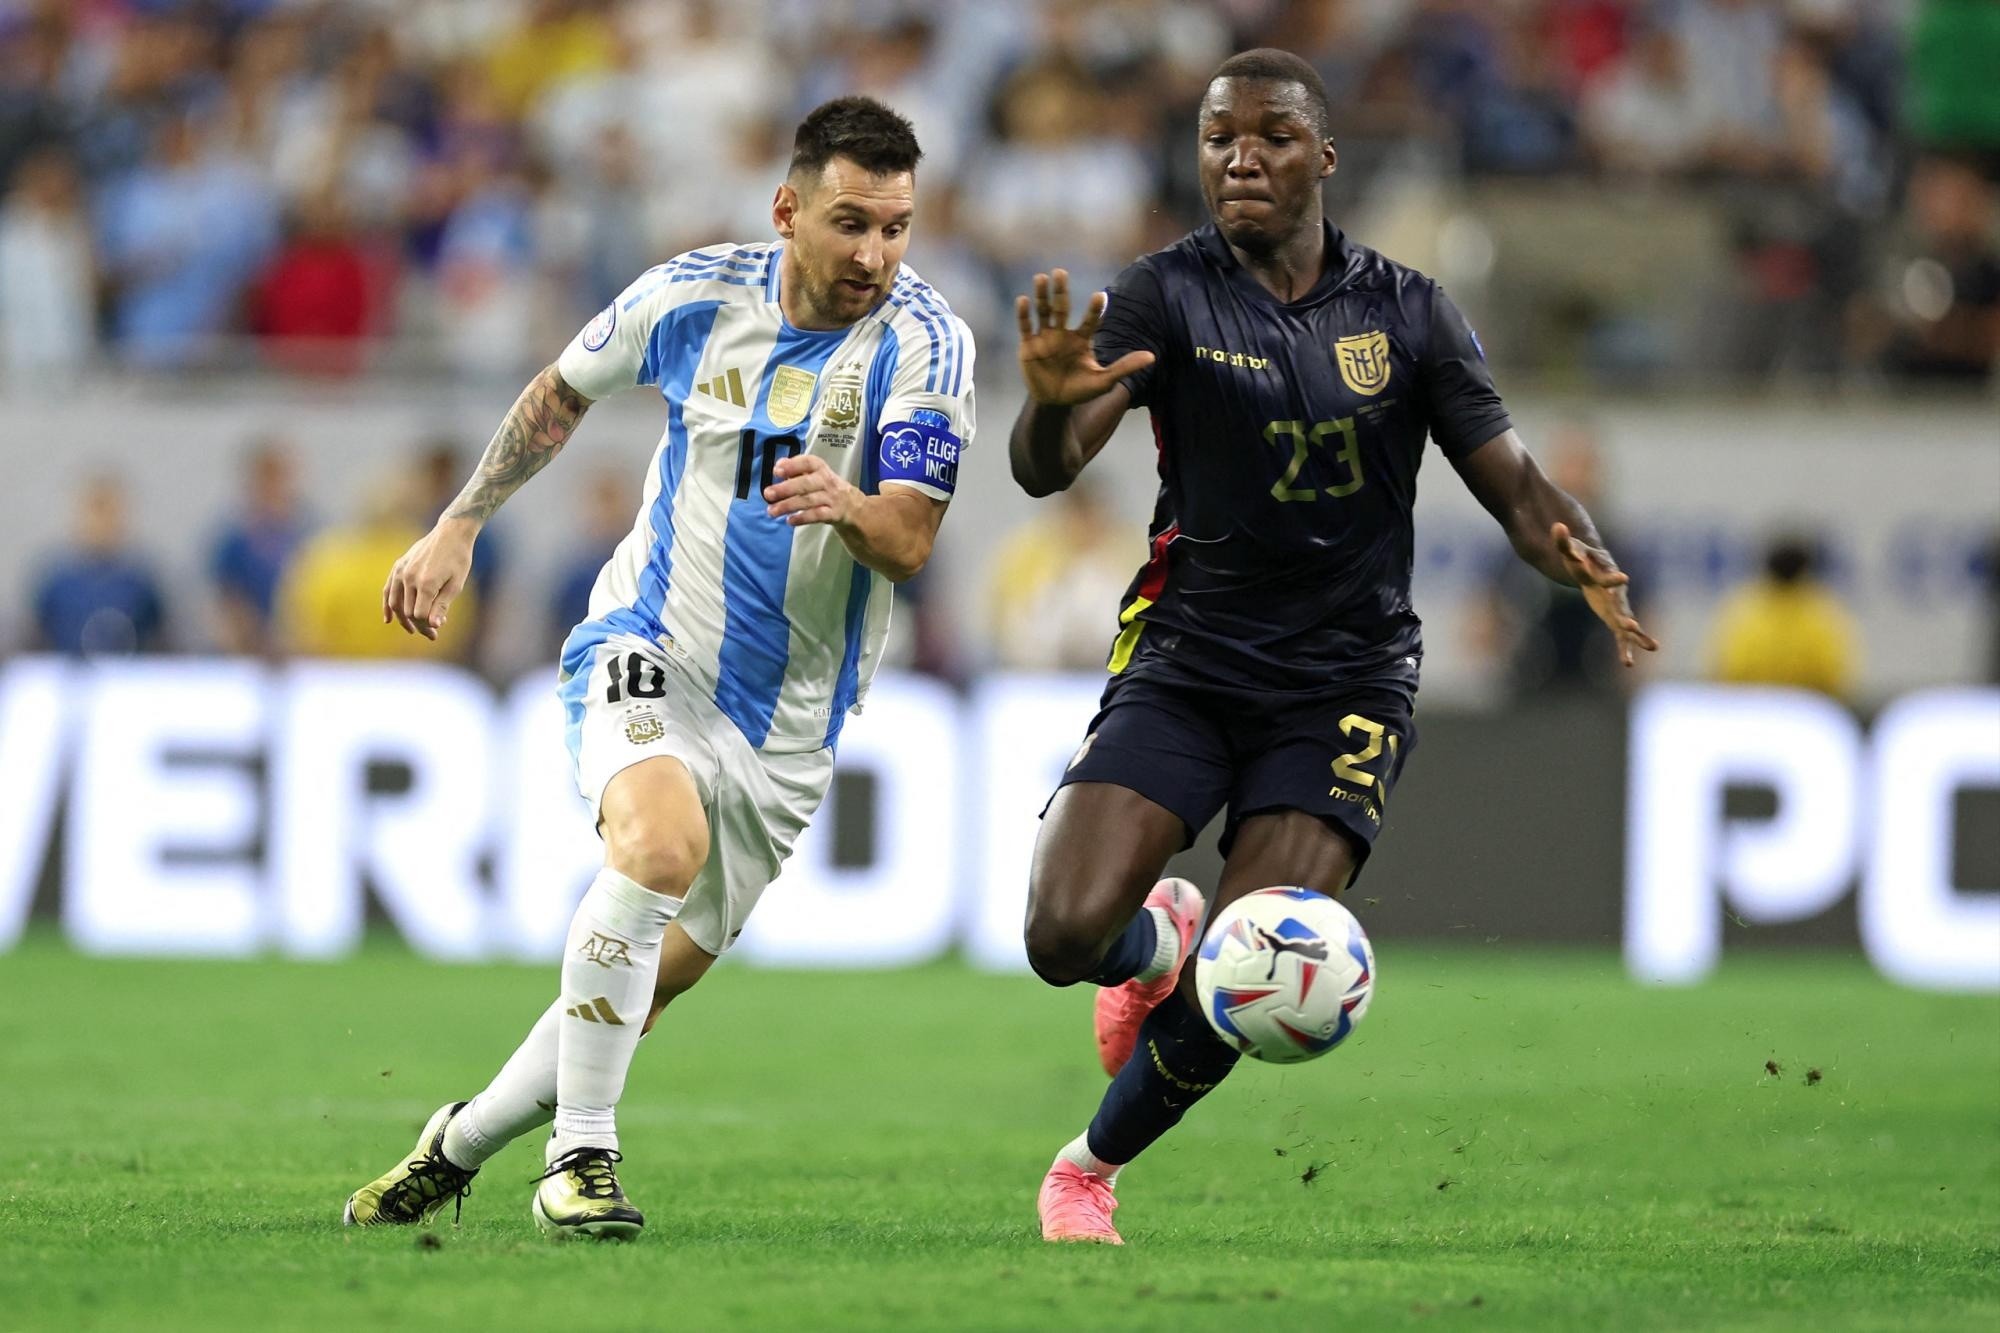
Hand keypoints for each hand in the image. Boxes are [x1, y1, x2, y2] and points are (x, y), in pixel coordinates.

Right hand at [382, 519, 475, 639]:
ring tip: (412, 630)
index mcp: (426, 584)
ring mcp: (401, 571)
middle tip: (432, 634)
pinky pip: (388, 589)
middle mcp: (410, 578)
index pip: (420, 615)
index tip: (435, 634)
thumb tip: (434, 625)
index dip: (427, 627)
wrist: (450, 533)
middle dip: (419, 625)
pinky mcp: (398, 566)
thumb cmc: (458, 559)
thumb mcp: (456, 585)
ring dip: (403, 619)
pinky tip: (388, 619)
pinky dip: (387, 605)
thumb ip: (442, 606)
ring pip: (396, 603)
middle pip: (409, 611)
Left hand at [765, 453, 858, 527]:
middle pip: (805, 483)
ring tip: (772, 511)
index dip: (793, 465)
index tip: (777, 470)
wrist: (854, 507)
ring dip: (788, 506)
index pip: (809, 462)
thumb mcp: (816, 475)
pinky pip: (817, 516)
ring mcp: (831, 498)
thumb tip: (779, 465)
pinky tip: (790, 521)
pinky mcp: (834, 514)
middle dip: (785, 488)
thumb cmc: (827, 488)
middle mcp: (827, 481)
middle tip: (768, 494)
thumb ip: (797, 470)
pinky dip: (802, 518)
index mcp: (821, 469)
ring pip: (808, 501)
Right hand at [1015, 268, 1154, 405]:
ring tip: (1041, 278)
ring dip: (1042, 296)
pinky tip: (1023, 299)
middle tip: (1060, 272)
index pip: (1090, 321)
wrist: (1054, 402)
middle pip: (1062, 308)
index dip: (1094, 309)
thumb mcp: (1104, 380)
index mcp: (1082, 338)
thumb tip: (1152, 357)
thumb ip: (1125, 367)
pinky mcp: (1028, 346)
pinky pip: (1025, 327)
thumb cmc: (1080, 390)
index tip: (1100, 296)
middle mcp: (1063, 333)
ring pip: (1043, 312)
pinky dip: (1023, 314)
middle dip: (1061, 291)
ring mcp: (1045, 338)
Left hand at [1552, 522, 1659, 667]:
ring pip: (1627, 622)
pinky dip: (1625, 647)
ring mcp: (1616, 606)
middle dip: (1626, 616)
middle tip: (1634, 626)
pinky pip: (1620, 635)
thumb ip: (1563, 542)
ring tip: (1652, 646)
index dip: (1613, 579)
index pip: (1608, 578)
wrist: (1597, 568)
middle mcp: (1615, 593)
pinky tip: (1628, 662)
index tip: (1622, 579)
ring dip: (1636, 635)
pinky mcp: (1613, 617)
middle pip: (1620, 606)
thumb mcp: (1570, 551)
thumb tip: (1556, 526)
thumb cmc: (1582, 558)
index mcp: (1607, 575)